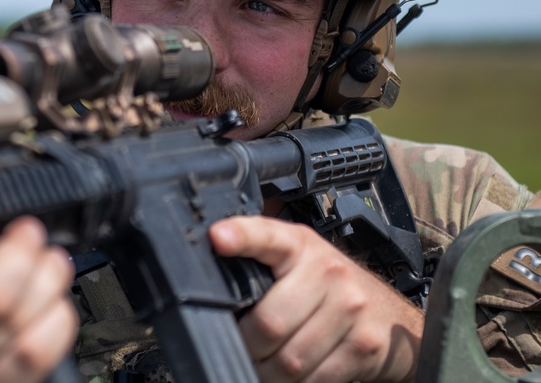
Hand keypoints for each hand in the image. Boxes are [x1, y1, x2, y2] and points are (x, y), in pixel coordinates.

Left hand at [210, 216, 422, 382]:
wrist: (393, 317)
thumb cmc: (331, 288)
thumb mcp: (297, 263)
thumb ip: (260, 266)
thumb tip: (210, 286)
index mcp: (299, 245)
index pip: (266, 235)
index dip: (241, 236)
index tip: (216, 237)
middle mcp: (327, 271)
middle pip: (269, 322)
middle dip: (248, 346)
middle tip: (242, 348)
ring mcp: (350, 308)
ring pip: (290, 359)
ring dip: (268, 372)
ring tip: (262, 366)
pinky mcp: (363, 345)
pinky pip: (315, 378)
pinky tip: (292, 375)